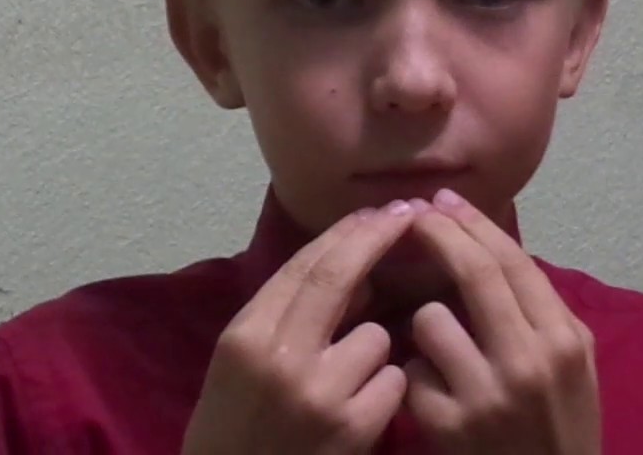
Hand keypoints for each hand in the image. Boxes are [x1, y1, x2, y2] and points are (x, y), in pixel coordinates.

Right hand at [182, 202, 414, 454]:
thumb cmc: (234, 426)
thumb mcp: (242, 363)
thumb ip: (287, 316)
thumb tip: (357, 279)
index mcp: (245, 336)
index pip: (303, 267)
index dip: (346, 234)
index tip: (376, 213)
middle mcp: (281, 357)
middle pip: (340, 277)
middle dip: (378, 238)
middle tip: (407, 214)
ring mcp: (320, 394)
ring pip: (377, 336)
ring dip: (373, 350)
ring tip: (347, 380)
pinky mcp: (354, 429)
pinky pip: (394, 382)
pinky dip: (386, 391)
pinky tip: (362, 411)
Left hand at [402, 190, 599, 454]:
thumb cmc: (559, 424)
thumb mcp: (571, 365)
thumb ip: (538, 311)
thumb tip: (488, 245)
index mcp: (564, 339)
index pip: (512, 261)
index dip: (472, 223)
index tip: (444, 200)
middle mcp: (529, 361)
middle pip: (472, 273)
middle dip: (436, 235)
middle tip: (412, 216)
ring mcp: (486, 395)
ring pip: (430, 318)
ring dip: (425, 325)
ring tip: (442, 349)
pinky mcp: (448, 426)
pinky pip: (411, 372)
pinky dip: (416, 378)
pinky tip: (434, 395)